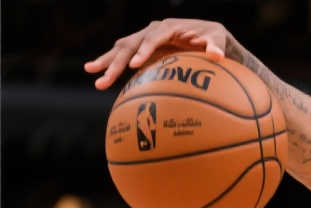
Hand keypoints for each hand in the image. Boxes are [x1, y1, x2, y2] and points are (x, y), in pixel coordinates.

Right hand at [83, 18, 229, 89]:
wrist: (207, 35)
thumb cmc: (214, 38)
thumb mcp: (219, 39)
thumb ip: (217, 46)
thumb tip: (216, 55)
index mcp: (168, 27)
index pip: (152, 38)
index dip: (143, 50)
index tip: (134, 65)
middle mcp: (152, 30)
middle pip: (130, 44)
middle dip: (115, 61)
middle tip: (102, 77)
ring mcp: (145, 38)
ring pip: (122, 49)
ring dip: (107, 61)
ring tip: (92, 73)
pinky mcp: (143, 48)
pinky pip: (124, 56)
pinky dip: (112, 64)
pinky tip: (100, 76)